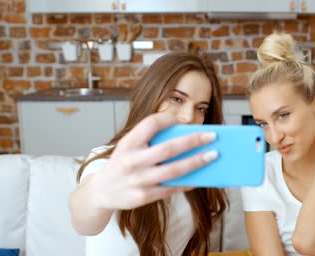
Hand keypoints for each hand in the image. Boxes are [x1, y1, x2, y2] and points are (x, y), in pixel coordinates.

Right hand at [88, 111, 217, 210]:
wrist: (101, 191)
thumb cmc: (122, 163)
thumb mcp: (128, 147)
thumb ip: (150, 140)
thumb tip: (185, 135)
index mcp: (128, 143)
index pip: (151, 124)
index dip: (169, 118)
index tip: (186, 118)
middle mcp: (132, 161)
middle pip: (169, 148)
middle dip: (193, 141)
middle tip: (212, 136)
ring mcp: (138, 180)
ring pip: (173, 170)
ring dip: (196, 162)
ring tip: (213, 155)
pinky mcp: (143, 196)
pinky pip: (171, 188)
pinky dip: (187, 182)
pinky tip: (200, 177)